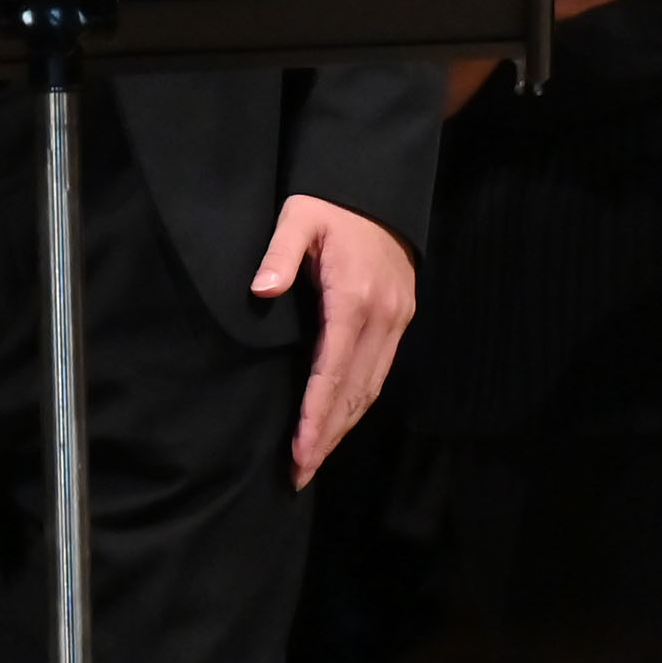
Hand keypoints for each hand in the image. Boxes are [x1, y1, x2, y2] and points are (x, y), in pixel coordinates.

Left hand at [252, 194, 414, 489]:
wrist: (377, 189)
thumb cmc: (329, 205)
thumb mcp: (298, 218)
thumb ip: (279, 253)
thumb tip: (261, 291)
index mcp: (354, 298)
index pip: (332, 372)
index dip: (316, 417)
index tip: (299, 453)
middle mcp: (381, 317)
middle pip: (354, 392)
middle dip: (327, 436)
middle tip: (299, 473)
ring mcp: (395, 320)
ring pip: (370, 388)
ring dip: (343, 426)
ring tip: (314, 459)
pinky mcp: (400, 319)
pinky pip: (379, 371)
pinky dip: (358, 403)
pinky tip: (339, 420)